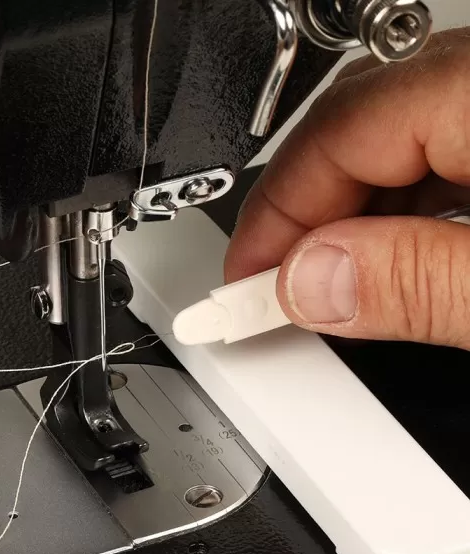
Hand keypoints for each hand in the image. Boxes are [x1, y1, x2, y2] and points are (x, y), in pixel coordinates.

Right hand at [225, 29, 469, 349]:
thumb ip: (414, 282)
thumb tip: (310, 281)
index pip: (336, 131)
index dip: (270, 216)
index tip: (242, 284)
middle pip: (355, 130)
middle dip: (302, 219)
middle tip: (273, 290)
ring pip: (396, 145)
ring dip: (349, 224)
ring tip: (327, 292)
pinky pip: (442, 155)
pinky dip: (402, 216)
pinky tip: (393, 264)